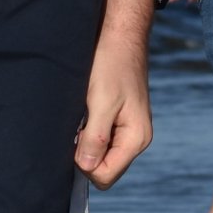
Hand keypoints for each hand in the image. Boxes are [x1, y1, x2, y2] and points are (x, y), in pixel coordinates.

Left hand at [75, 0, 153, 187]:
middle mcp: (134, 138)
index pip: (105, 176)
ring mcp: (126, 130)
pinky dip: (85, 130)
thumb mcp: (101, 101)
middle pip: (102, 169)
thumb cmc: (111, 64)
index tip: (75, 137)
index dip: (84, 164)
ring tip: (81, 114)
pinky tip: (83, 111)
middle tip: (76, 125)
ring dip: (84, 141)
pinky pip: (97, 139)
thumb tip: (86, 169)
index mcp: (136, 138)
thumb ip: (95, 138)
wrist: (118, 36)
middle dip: (85, 154)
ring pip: (98, 154)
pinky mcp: (116, 119)